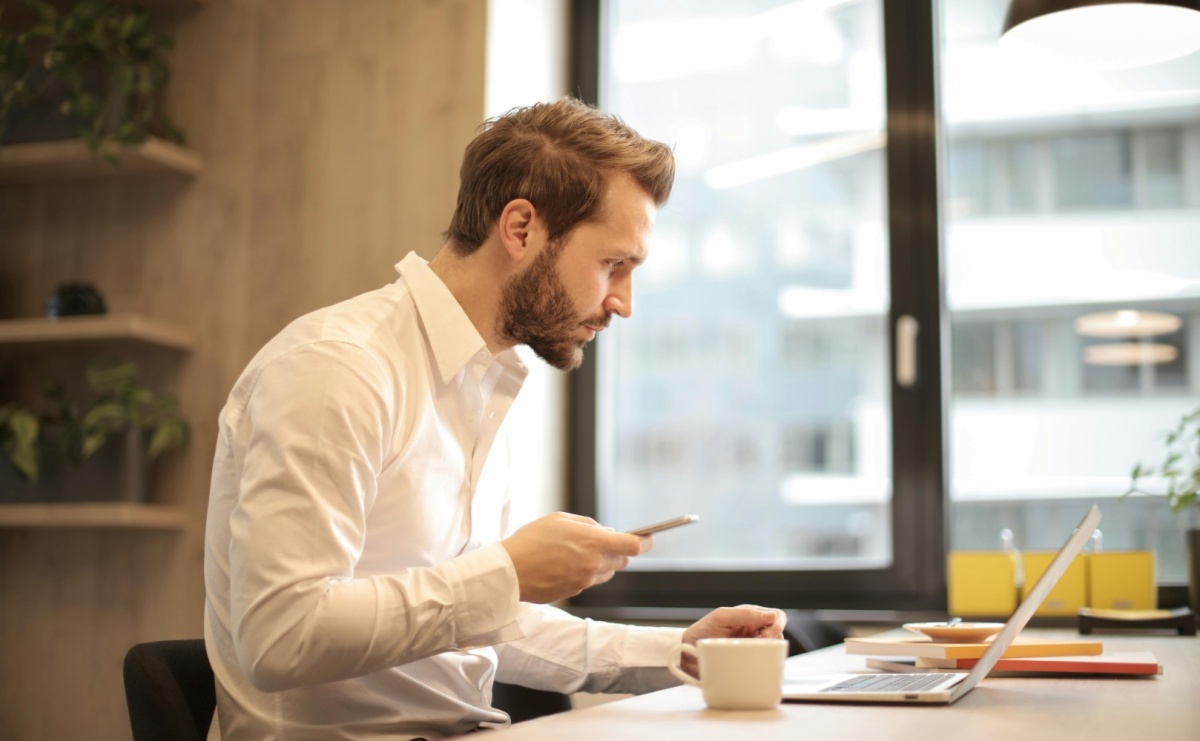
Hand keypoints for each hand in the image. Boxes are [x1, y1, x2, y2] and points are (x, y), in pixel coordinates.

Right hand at [500, 512, 650, 603]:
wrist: (509, 571)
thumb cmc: (532, 539)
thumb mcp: (561, 519)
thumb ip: (588, 525)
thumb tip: (606, 532)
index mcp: (593, 543)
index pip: (633, 546)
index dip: (645, 542)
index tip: (649, 538)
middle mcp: (594, 565)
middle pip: (622, 561)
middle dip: (618, 551)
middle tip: (602, 542)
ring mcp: (585, 582)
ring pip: (606, 573)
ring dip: (601, 563)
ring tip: (576, 553)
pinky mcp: (574, 593)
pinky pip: (589, 582)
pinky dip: (584, 573)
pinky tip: (564, 565)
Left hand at [678, 605, 787, 677]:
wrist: (687, 653)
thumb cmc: (702, 631)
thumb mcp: (721, 618)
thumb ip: (744, 614)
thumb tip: (771, 617)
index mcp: (750, 616)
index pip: (776, 616)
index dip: (777, 624)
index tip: (765, 634)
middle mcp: (754, 630)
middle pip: (779, 632)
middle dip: (774, 637)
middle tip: (760, 643)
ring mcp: (752, 646)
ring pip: (774, 647)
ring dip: (769, 650)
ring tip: (753, 652)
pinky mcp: (749, 661)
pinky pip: (765, 661)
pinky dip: (765, 662)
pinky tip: (755, 663)